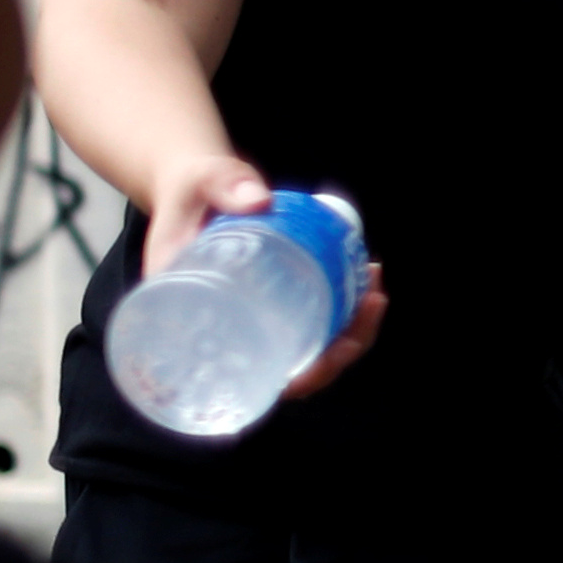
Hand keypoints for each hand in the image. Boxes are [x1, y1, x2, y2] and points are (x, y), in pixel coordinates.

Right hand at [146, 149, 386, 404]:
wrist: (189, 185)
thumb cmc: (187, 191)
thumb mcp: (199, 183)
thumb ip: (223, 186)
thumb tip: (259, 199)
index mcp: (194, 321)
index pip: (245, 376)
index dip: (292, 379)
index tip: (323, 364)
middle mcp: (226, 330)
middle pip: (290, 371)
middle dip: (338, 353)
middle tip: (370, 302)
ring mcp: (253, 319)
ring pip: (308, 350)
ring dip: (350, 332)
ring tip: (375, 290)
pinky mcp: (272, 302)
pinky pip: (312, 321)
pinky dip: (343, 311)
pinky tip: (365, 280)